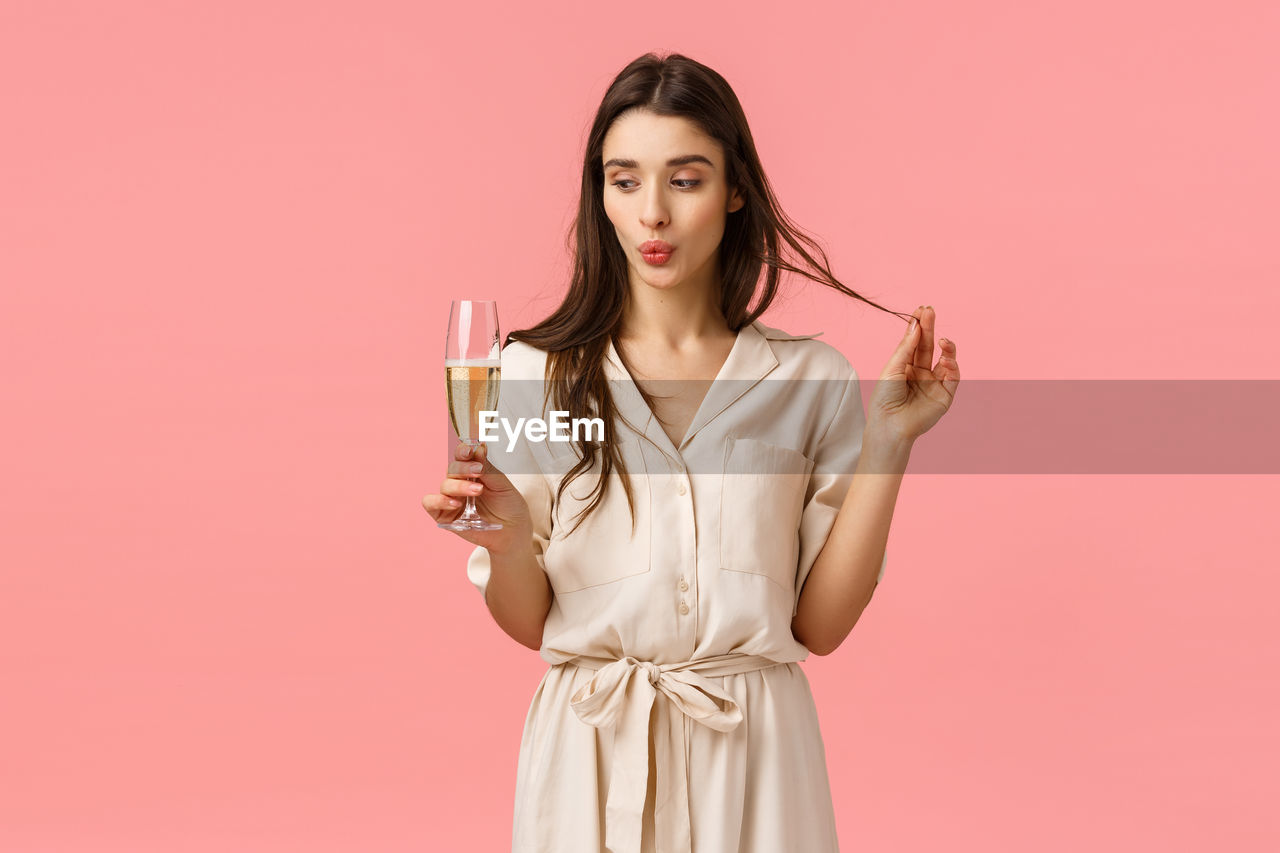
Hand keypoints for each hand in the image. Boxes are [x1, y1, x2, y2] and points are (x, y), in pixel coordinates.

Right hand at [421, 442, 533, 551]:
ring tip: (477, 491)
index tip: (470, 449)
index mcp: (472, 472)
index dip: (463, 451)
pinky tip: (455, 503)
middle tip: (478, 471)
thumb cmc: (509, 506)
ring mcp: (451, 499)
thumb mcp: (502, 485)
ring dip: (459, 486)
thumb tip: (478, 447)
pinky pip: (430, 503)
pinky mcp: (444, 515)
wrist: (513, 531)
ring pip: (444, 485)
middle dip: (464, 469)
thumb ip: (488, 469)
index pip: (461, 456)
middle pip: (452, 469)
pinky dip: (439, 500)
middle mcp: (459, 483)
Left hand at [867, 305, 959, 442]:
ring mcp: (934, 383)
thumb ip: (906, 347)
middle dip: (930, 328)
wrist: (890, 424)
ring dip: (946, 347)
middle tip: (930, 311)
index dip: (918, 326)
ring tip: (942, 339)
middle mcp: (921, 373)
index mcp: (905, 366)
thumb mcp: (893, 368)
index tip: (921, 311)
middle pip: (928, 346)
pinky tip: (946, 358)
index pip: (914, 342)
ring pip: (945, 359)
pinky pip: (953, 377)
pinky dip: (952, 366)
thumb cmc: (885, 398)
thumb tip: (916, 325)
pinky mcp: (945, 395)